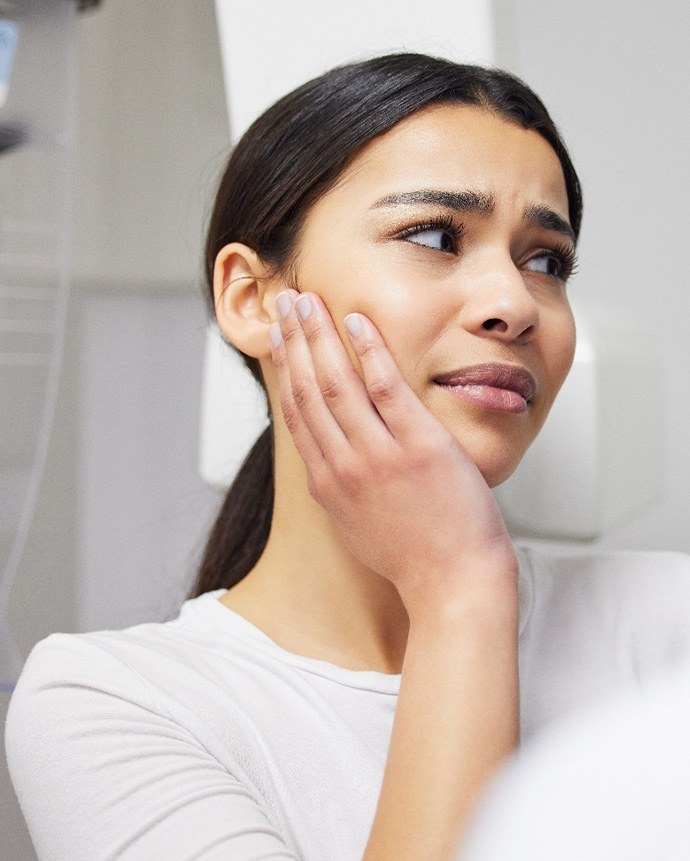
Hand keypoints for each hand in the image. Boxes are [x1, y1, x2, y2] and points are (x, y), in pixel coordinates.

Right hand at [270, 290, 516, 612]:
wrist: (453, 585)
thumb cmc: (414, 559)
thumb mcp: (359, 527)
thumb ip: (341, 488)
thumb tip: (331, 461)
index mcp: (328, 484)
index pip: (297, 414)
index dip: (284, 370)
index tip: (279, 340)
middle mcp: (343, 466)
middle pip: (307, 389)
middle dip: (293, 341)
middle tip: (285, 303)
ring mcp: (379, 455)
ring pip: (336, 382)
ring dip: (318, 335)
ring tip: (308, 300)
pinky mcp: (418, 446)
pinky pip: (386, 386)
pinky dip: (369, 349)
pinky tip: (357, 320)